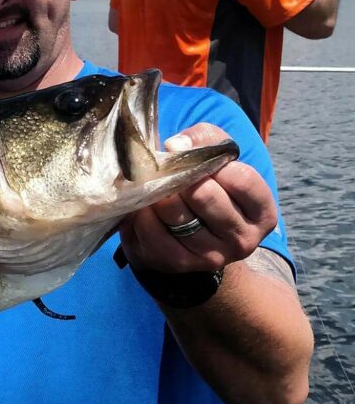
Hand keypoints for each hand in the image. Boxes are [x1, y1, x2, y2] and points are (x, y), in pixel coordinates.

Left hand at [117, 123, 277, 273]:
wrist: (186, 230)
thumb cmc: (206, 184)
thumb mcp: (215, 155)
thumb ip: (203, 139)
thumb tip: (176, 146)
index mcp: (261, 213)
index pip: (242, 179)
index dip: (213, 162)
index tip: (191, 154)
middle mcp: (242, 240)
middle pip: (206, 198)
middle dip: (181, 177)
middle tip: (164, 167)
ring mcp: (212, 256)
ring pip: (178, 218)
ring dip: (159, 196)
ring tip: (151, 184)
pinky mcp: (179, 264)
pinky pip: (155, 236)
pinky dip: (143, 216)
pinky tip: (142, 206)